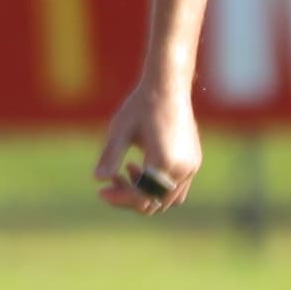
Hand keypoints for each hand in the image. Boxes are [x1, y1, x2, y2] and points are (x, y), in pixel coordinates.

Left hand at [94, 76, 199, 213]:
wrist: (168, 86)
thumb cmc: (141, 105)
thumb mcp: (120, 130)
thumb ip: (110, 156)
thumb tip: (97, 179)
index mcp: (164, 162)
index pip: (140, 197)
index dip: (118, 198)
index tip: (100, 192)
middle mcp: (183, 168)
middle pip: (154, 203)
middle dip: (129, 198)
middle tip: (111, 180)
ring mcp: (191, 166)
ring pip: (167, 199)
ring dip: (145, 193)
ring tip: (127, 169)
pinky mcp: (194, 162)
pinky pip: (177, 188)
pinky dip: (158, 186)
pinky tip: (142, 165)